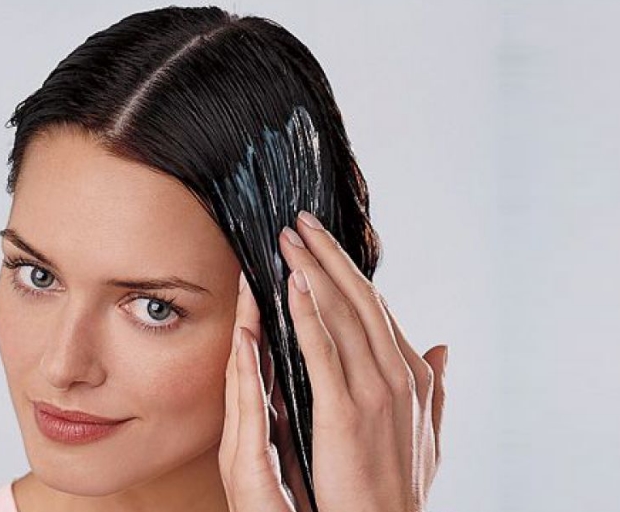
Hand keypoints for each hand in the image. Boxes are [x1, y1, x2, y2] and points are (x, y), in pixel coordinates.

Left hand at [218, 210, 448, 511]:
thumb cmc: (399, 484)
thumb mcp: (428, 431)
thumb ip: (437, 387)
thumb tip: (444, 348)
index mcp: (412, 374)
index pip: (376, 309)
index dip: (348, 273)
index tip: (323, 246)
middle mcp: (398, 373)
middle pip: (359, 299)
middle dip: (328, 256)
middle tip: (299, 222)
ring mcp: (375, 390)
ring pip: (341, 314)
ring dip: (313, 270)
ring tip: (287, 239)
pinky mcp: (347, 411)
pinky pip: (324, 350)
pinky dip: (309, 312)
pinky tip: (293, 282)